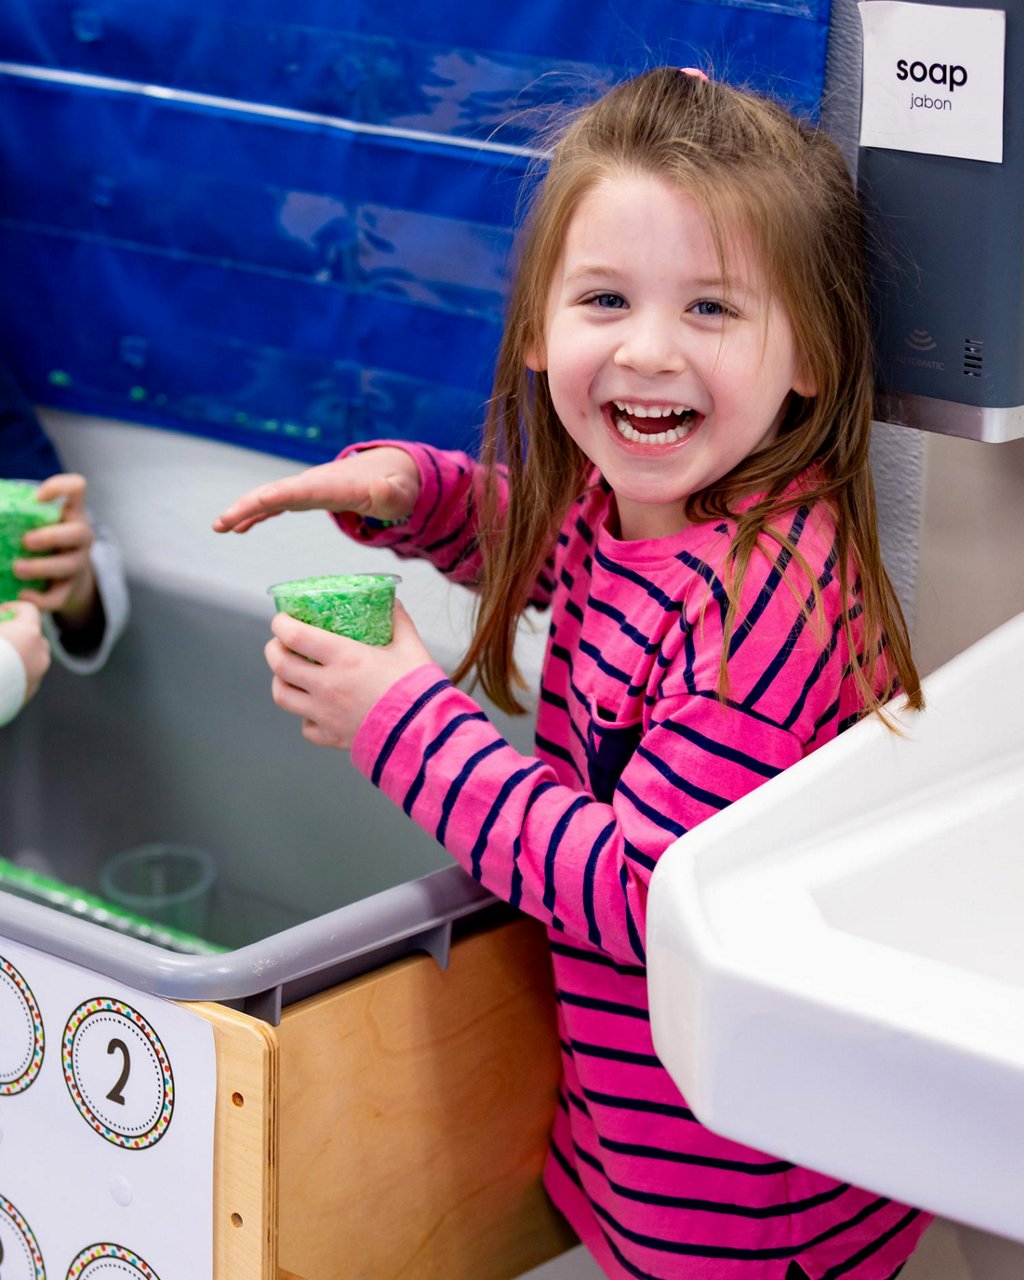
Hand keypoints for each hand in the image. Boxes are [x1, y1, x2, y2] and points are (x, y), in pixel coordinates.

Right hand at [0, 601, 50, 703]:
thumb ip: (0, 624)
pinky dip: (16, 672)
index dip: (12, 608)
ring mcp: (37, 675)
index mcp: (29, 633)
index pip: (29, 610)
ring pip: (33, 658)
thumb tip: (2, 627)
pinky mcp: (29, 693)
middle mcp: (40, 654)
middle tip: (1, 636)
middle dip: (19, 633)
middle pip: (35, 635)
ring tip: (0, 657)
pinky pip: (26, 676)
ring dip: (19, 654)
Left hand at [15, 474, 99, 623]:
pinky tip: (22, 595)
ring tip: (16, 568)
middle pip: (78, 533)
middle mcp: (80, 537)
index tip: (38, 498)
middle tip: (26, 541)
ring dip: (41, 567)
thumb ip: (16, 512)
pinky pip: (59, 596)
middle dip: (51, 537)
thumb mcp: (37, 521)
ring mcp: (77, 564)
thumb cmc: (43, 540)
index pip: (76, 488)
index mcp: (70, 513)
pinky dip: (41, 598)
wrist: (66, 578)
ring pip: (68, 566)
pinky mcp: (69, 590)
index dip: (60, 488)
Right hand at [212, 447, 419, 533]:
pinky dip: (258, 514)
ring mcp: (309, 488)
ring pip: (270, 497)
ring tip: (220, 527)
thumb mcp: (401, 493)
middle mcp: (315, 483)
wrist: (394, 471)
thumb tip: (383, 488)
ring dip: (245, 510)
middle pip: (276, 492)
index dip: (279, 495)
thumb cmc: (398, 486)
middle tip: (222, 522)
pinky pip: (277, 504)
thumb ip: (392, 492)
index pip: (302, 490)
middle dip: (248, 505)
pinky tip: (240, 528)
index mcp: (334, 485)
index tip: (258, 502)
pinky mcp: (308, 496)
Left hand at [264, 602, 431, 749]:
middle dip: (273, 649)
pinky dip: (305, 715)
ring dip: (280, 680)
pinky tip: (316, 708)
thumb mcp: (412, 647)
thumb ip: (400, 622)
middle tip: (281, 643)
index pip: (295, 635)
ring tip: (289, 674)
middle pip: (279, 664)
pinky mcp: (331, 737)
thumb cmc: (419, 690)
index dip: (281, 623)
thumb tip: (393, 603)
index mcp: (345, 658)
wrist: (425, 735)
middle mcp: (327, 685)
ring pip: (282, 696)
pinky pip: (305, 726)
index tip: (282, 619)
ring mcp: (325, 714)